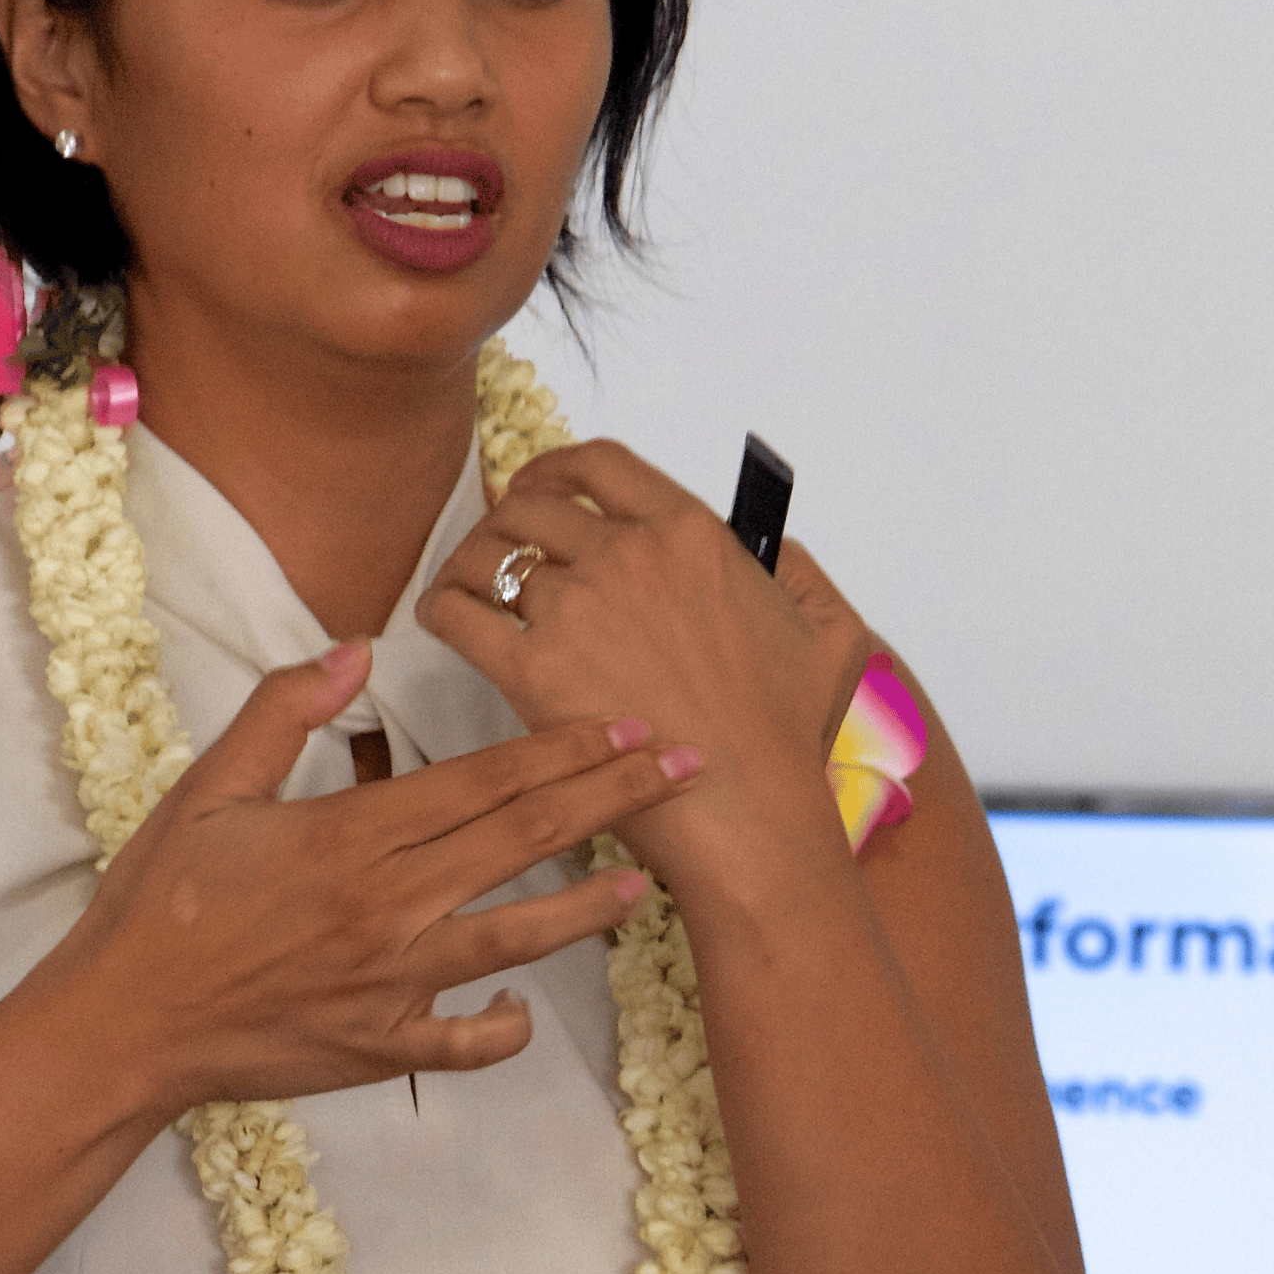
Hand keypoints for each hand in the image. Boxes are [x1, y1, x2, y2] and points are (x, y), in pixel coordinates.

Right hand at [30, 642, 697, 1120]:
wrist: (119, 1026)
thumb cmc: (159, 905)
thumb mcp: (207, 789)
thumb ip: (282, 714)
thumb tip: (354, 650)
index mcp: (351, 837)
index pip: (481, 780)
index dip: (561, 749)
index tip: (624, 722)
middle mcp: (387, 906)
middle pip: (521, 841)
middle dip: (610, 799)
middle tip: (679, 768)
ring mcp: (391, 982)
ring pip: (516, 936)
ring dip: (590, 908)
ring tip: (648, 882)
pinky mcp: (381, 1047)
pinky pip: (464, 1041)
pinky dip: (503, 1024)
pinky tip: (526, 1006)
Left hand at [415, 439, 875, 900]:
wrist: (748, 810)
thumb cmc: (788, 735)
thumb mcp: (832, 635)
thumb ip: (802, 575)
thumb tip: (774, 551)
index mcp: (691, 534)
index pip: (599, 464)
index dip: (557, 468)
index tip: (544, 488)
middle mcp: (628, 556)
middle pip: (531, 503)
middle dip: (507, 517)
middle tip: (501, 545)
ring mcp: (577, 610)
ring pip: (488, 553)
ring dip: (471, 560)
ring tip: (470, 583)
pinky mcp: (532, 671)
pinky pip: (456, 611)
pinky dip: (440, 605)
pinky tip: (446, 618)